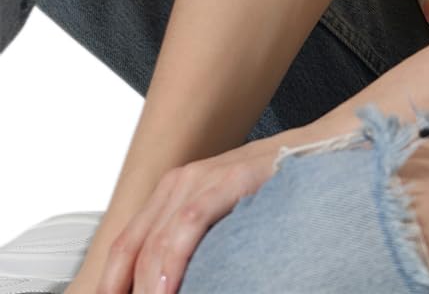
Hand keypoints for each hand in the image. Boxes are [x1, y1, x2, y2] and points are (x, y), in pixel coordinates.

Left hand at [86, 129, 307, 293]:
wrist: (317, 149)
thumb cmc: (272, 190)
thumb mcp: (222, 219)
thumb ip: (193, 246)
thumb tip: (168, 285)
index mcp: (171, 193)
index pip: (124, 247)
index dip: (110, 284)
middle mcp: (179, 183)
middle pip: (132, 249)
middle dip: (127, 290)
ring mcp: (203, 178)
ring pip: (156, 242)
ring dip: (147, 287)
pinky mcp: (229, 178)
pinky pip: (188, 224)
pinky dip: (172, 261)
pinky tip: (167, 289)